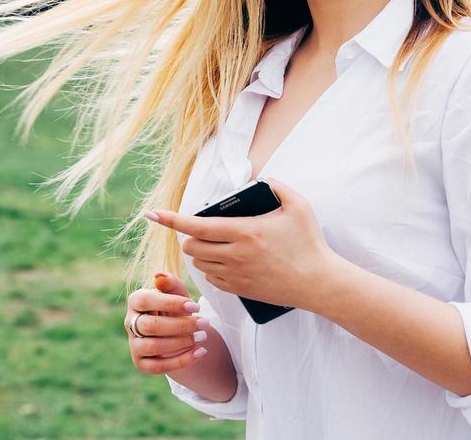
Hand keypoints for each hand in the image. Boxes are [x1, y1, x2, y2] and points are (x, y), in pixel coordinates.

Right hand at [125, 271, 210, 374]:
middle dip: (180, 325)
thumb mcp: (178, 293)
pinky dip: (182, 360)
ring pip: (154, 346)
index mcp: (136, 301)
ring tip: (202, 336)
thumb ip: (171, 283)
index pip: (146, 300)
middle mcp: (130, 323)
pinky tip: (201, 352)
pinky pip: (158, 367)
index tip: (196, 305)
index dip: (171, 303)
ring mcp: (134, 344)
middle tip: (204, 323)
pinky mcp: (142, 363)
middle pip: (150, 326)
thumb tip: (158, 276)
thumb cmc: (176, 307)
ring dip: (181, 342)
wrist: (178, 331)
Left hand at [145, 176, 339, 312]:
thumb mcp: (298, 205)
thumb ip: (277, 186)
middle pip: (191, 246)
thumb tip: (260, 180)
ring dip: (200, 252)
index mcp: (244, 232)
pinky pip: (211, 279)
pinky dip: (211, 268)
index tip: (152, 214)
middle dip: (190, 236)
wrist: (318, 282)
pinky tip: (225, 261)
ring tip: (215, 243)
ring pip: (199, 263)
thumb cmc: (309, 243)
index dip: (171, 219)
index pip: (196, 226)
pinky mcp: (239, 290)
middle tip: (201, 228)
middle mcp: (234, 255)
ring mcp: (235, 275)